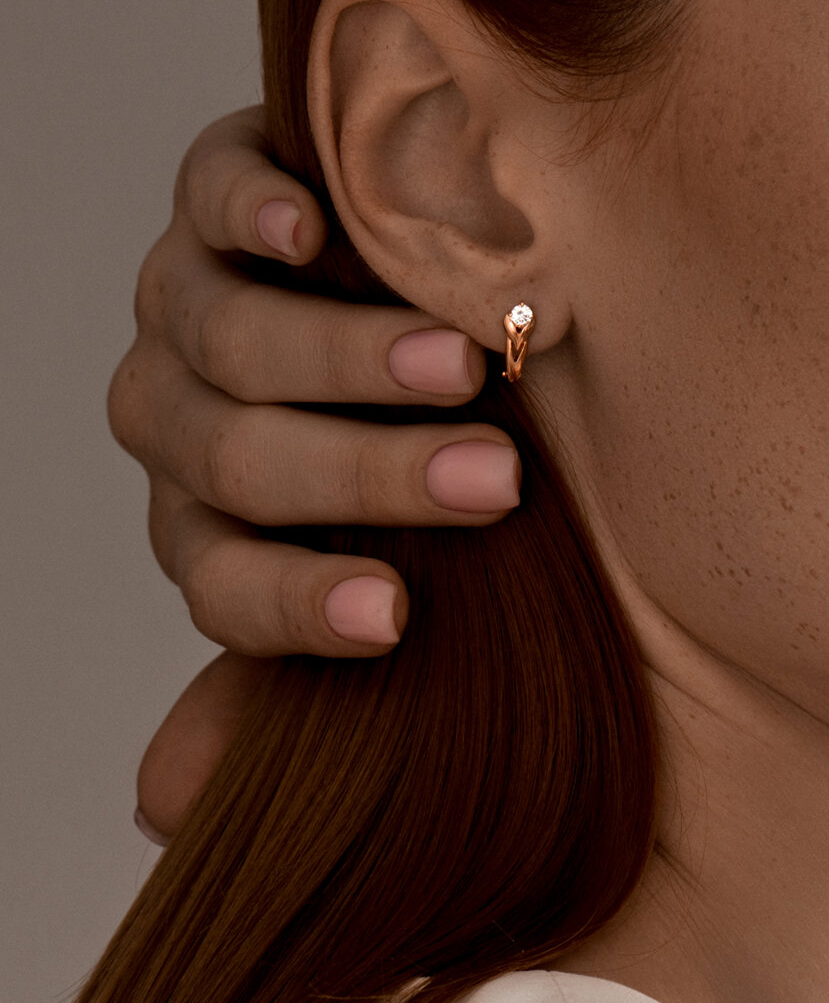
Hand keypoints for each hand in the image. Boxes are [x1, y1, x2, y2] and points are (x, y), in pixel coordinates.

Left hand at [110, 106, 522, 837]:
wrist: (416, 280)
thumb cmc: (420, 437)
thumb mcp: (393, 548)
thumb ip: (302, 639)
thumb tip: (160, 804)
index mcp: (216, 525)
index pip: (231, 584)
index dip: (304, 606)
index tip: (401, 617)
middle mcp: (185, 422)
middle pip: (243, 460)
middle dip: (371, 477)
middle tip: (494, 480)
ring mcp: (189, 303)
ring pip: (230, 342)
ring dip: (346, 363)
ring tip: (456, 365)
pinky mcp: (216, 197)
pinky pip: (209, 200)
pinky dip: (250, 216)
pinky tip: (308, 230)